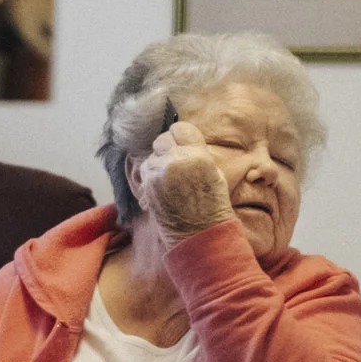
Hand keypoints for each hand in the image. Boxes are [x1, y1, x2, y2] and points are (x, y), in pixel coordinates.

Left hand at [135, 120, 231, 237]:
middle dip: (168, 147)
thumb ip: (197, 153)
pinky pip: (146, 170)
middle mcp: (176, 161)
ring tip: (171, 177)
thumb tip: (182, 141)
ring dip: (158, 162)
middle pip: (163, 139)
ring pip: (152, 155)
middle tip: (175, 159)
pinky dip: (152, 175)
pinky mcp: (148, 186)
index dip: (181, 136)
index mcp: (197, 156)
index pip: (180, 128)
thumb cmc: (212, 205)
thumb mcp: (214, 172)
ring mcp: (159, 174)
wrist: (199, 233)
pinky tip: (163, 186)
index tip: (183, 143)